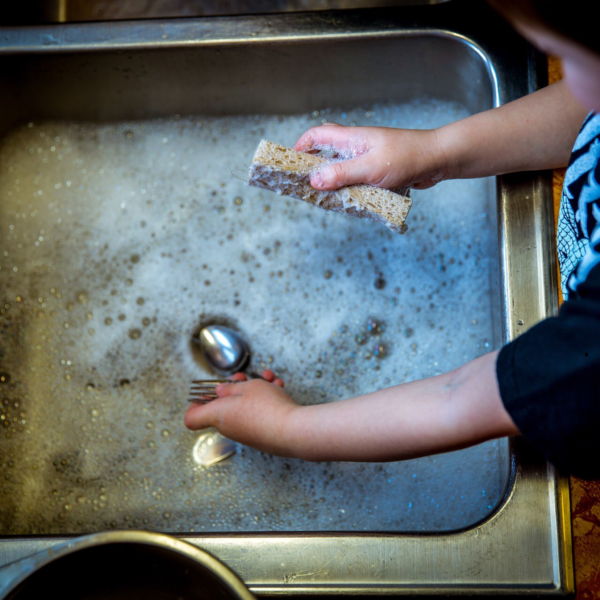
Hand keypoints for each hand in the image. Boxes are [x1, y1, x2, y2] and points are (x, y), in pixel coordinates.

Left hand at [184, 370, 299, 455]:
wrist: (293, 431)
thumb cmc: (267, 408)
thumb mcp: (247, 387)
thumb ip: (230, 388)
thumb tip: (219, 392)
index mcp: (218, 415)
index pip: (192, 418)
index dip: (195, 404)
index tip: (206, 391)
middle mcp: (229, 427)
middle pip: (222, 406)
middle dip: (234, 387)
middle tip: (244, 377)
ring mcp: (246, 433)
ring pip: (244, 406)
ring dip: (256, 390)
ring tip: (269, 378)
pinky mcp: (262, 435)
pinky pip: (258, 414)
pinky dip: (267, 400)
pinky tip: (278, 388)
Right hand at [294, 123, 447, 190]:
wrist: (438, 160)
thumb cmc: (407, 157)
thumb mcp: (370, 168)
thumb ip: (341, 174)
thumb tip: (314, 180)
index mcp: (352, 139)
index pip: (317, 135)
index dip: (301, 147)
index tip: (290, 163)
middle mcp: (357, 147)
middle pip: (326, 153)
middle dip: (313, 168)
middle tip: (303, 186)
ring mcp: (367, 159)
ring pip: (341, 170)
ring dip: (332, 183)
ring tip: (323, 199)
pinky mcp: (376, 172)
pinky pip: (355, 181)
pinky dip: (349, 190)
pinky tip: (348, 202)